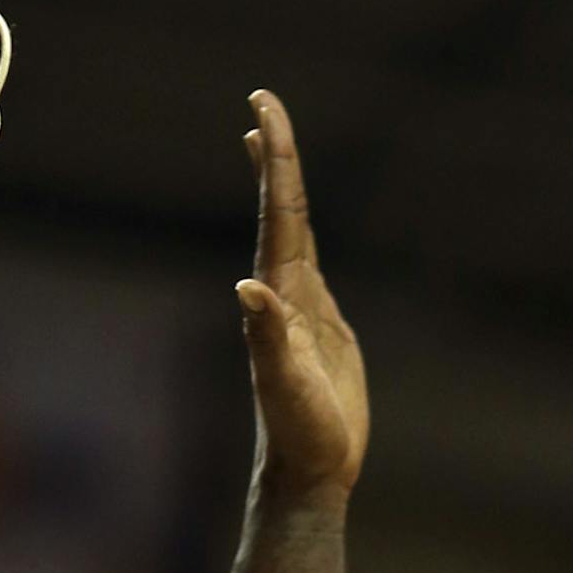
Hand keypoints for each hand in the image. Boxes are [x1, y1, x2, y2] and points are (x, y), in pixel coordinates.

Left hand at [237, 90, 368, 497]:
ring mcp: (304, 309)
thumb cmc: (297, 432)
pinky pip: (314, 265)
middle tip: (264, 102)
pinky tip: (301, 229)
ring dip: (284, 188)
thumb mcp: (283, 384)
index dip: (275, 160)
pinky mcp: (324, 329)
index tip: (262, 108)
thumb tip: (248, 287)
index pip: (280, 214)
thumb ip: (266, 337)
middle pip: (283, 210)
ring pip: (294, 233)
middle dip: (275, 156)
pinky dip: (305, 233)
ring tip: (270, 146)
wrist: (308, 470)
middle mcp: (285, 292)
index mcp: (278, 295)